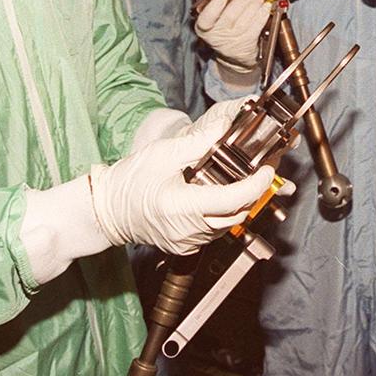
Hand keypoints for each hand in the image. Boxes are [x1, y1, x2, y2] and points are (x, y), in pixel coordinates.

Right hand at [21, 101, 281, 282]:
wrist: (107, 211)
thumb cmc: (130, 180)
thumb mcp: (164, 154)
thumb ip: (199, 144)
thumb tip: (227, 129)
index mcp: (182, 207)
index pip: (233, 200)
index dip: (256, 185)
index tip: (267, 169)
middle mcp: (188, 231)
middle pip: (237, 214)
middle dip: (253, 192)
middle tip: (260, 170)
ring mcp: (188, 242)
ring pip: (228, 224)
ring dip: (238, 203)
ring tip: (240, 179)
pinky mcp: (187, 246)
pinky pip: (215, 231)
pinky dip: (223, 213)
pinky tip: (219, 195)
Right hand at [195, 0, 269, 71]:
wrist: (233, 54)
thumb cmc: (221, 28)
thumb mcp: (210, 14)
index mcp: (204, 27)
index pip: (205, 19)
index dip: (213, 8)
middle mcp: (217, 36)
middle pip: (229, 17)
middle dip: (242, 1)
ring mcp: (233, 41)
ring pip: (245, 22)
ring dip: (254, 7)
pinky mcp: (247, 44)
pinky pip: (256, 28)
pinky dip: (262, 16)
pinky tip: (265, 7)